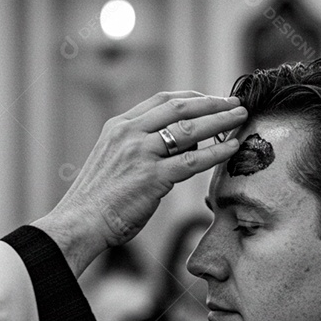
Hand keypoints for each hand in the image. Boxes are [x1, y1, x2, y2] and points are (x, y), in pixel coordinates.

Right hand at [32, 91, 247, 276]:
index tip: (212, 100)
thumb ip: (138, 147)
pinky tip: (232, 148)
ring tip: (241, 119)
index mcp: (119, 126)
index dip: (192, 98)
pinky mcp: (152, 178)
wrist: (79, 222)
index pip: (162, 100)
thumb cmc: (97, 199)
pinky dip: (216, 152)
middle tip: (235, 103)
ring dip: (220, 121)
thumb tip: (175, 146)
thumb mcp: (112, 159)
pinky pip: (192, 160)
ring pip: (189, 130)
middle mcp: (130, 134)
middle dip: (212, 103)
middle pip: (179, 108)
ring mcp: (141, 154)